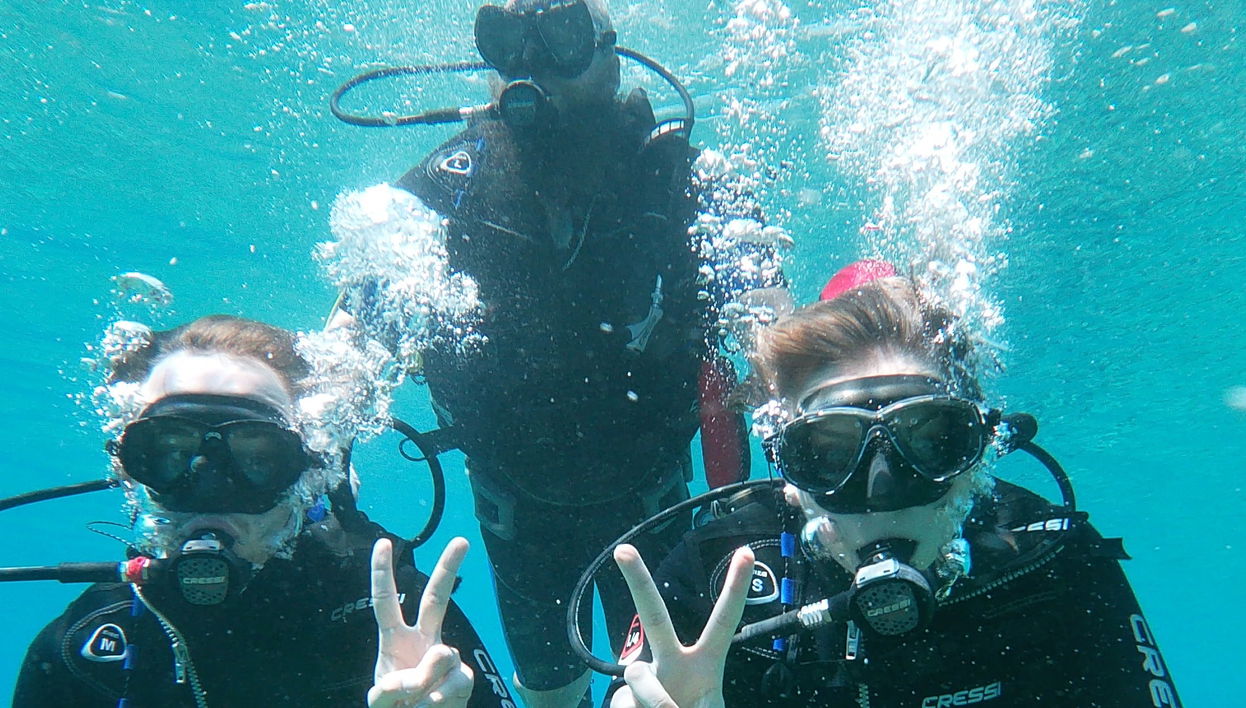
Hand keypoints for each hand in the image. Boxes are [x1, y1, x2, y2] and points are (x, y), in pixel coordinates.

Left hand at [368, 537, 474, 707]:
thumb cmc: (398, 707)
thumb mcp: (383, 697)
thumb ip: (396, 684)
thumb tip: (428, 668)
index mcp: (396, 640)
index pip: (386, 603)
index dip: (383, 574)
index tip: (383, 543)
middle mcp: (423, 641)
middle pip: (436, 598)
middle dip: (448, 568)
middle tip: (462, 540)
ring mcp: (447, 658)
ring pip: (440, 656)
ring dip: (422, 685)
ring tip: (414, 702)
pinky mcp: (464, 678)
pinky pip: (454, 683)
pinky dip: (438, 700)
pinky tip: (432, 705)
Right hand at [610, 544, 754, 707]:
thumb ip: (699, 704)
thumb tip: (659, 702)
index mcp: (705, 662)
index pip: (724, 621)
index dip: (735, 588)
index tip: (745, 552)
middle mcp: (672, 662)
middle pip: (654, 616)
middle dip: (639, 582)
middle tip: (623, 549)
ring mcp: (644, 677)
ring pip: (637, 675)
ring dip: (656, 702)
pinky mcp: (621, 697)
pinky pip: (624, 702)